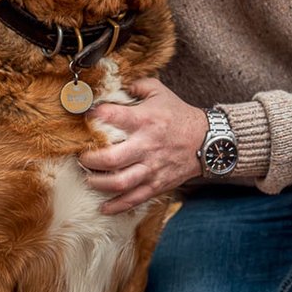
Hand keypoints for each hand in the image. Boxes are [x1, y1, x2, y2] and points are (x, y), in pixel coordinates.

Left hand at [82, 79, 209, 215]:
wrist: (210, 140)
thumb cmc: (180, 116)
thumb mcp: (161, 92)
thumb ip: (136, 85)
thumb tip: (113, 85)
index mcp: (145, 120)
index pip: (110, 117)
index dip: (92, 116)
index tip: (83, 117)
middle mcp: (147, 145)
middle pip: (109, 159)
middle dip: (88, 160)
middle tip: (81, 156)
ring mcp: (152, 167)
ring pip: (119, 182)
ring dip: (97, 183)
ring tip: (89, 178)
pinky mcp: (157, 184)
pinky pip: (134, 199)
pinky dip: (116, 205)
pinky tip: (104, 206)